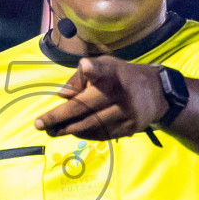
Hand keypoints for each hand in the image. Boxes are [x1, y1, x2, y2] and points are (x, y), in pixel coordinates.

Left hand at [33, 55, 168, 139]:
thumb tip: (62, 96)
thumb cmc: (122, 76)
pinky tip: (73, 132)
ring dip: (69, 129)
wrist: (158, 94)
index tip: (87, 66)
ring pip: (92, 124)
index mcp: (114, 73)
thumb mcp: (105, 66)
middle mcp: (122, 93)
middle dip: (61, 117)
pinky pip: (102, 134)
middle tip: (40, 124)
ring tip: (52, 131)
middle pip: (87, 106)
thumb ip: (81, 78)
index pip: (104, 70)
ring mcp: (127, 113)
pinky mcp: (130, 127)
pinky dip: (85, 134)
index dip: (94, 70)